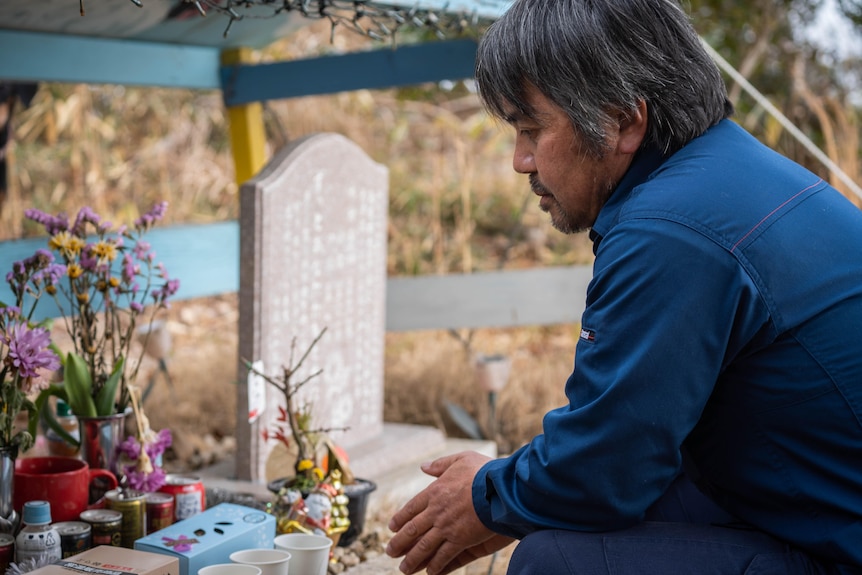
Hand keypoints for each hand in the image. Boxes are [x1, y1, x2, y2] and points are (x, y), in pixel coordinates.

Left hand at [386, 451, 513, 574]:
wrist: (499, 488)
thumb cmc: (483, 471)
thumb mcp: (460, 459)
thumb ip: (441, 464)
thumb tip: (423, 467)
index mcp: (435, 491)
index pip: (411, 508)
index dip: (400, 519)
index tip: (392, 528)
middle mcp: (436, 511)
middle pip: (412, 530)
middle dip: (399, 543)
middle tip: (390, 552)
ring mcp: (446, 527)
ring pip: (423, 547)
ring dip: (412, 560)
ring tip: (404, 569)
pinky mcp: (460, 540)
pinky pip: (443, 556)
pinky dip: (435, 565)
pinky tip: (430, 572)